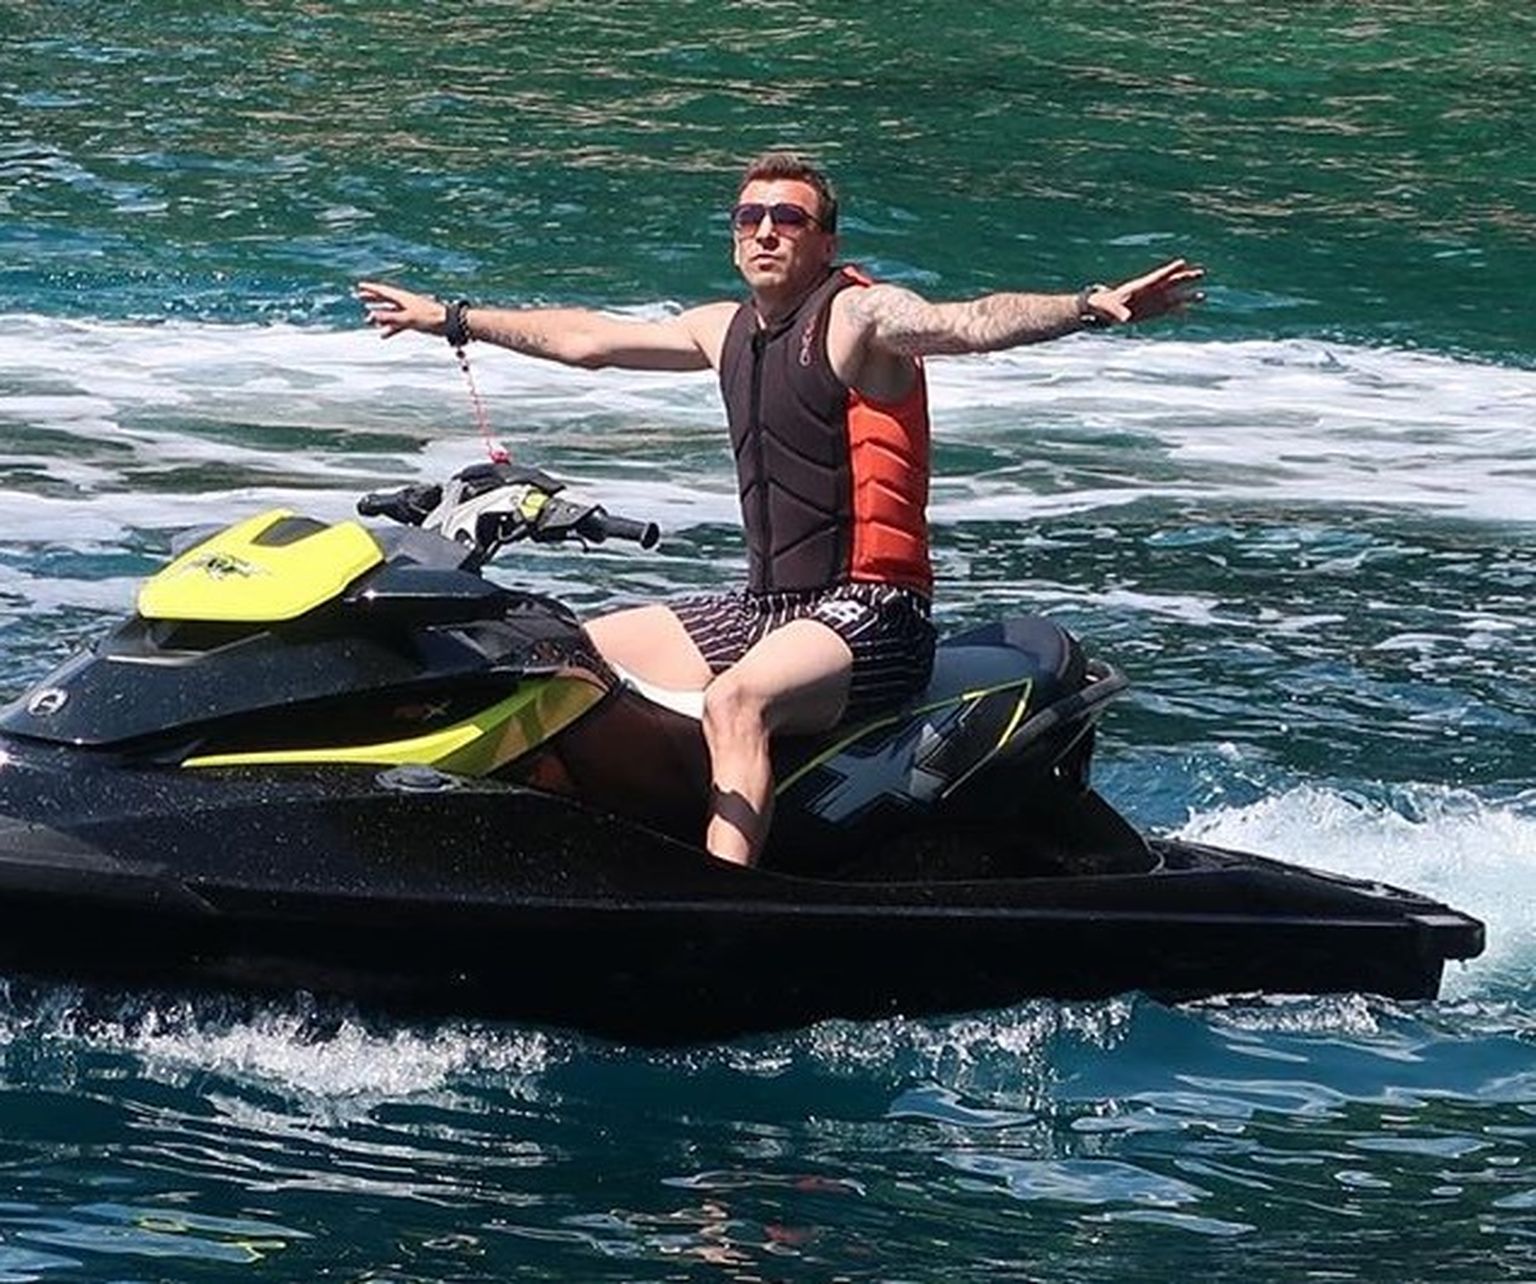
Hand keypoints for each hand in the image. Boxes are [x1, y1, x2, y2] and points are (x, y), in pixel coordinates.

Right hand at [356, 280, 447, 338]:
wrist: (449, 323)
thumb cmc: (430, 318)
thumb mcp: (408, 318)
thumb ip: (390, 317)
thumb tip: (373, 315)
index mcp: (403, 298)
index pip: (384, 291)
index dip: (371, 288)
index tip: (360, 285)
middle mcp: (405, 303)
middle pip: (386, 299)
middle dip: (373, 298)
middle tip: (360, 297)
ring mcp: (410, 312)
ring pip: (391, 313)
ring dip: (380, 316)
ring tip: (367, 320)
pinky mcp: (415, 321)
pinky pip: (399, 324)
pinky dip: (390, 328)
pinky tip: (383, 335)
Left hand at [1088, 258, 1205, 324]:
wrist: (1105, 311)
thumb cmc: (1106, 305)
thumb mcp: (1111, 309)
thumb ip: (1119, 313)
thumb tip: (1126, 319)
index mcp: (1140, 286)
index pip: (1158, 276)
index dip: (1170, 270)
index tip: (1182, 262)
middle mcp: (1151, 291)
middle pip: (1172, 282)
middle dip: (1186, 278)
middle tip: (1201, 272)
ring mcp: (1154, 301)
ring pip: (1174, 297)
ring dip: (1187, 297)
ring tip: (1202, 296)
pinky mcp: (1154, 311)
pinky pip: (1169, 311)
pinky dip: (1178, 312)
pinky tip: (1189, 312)